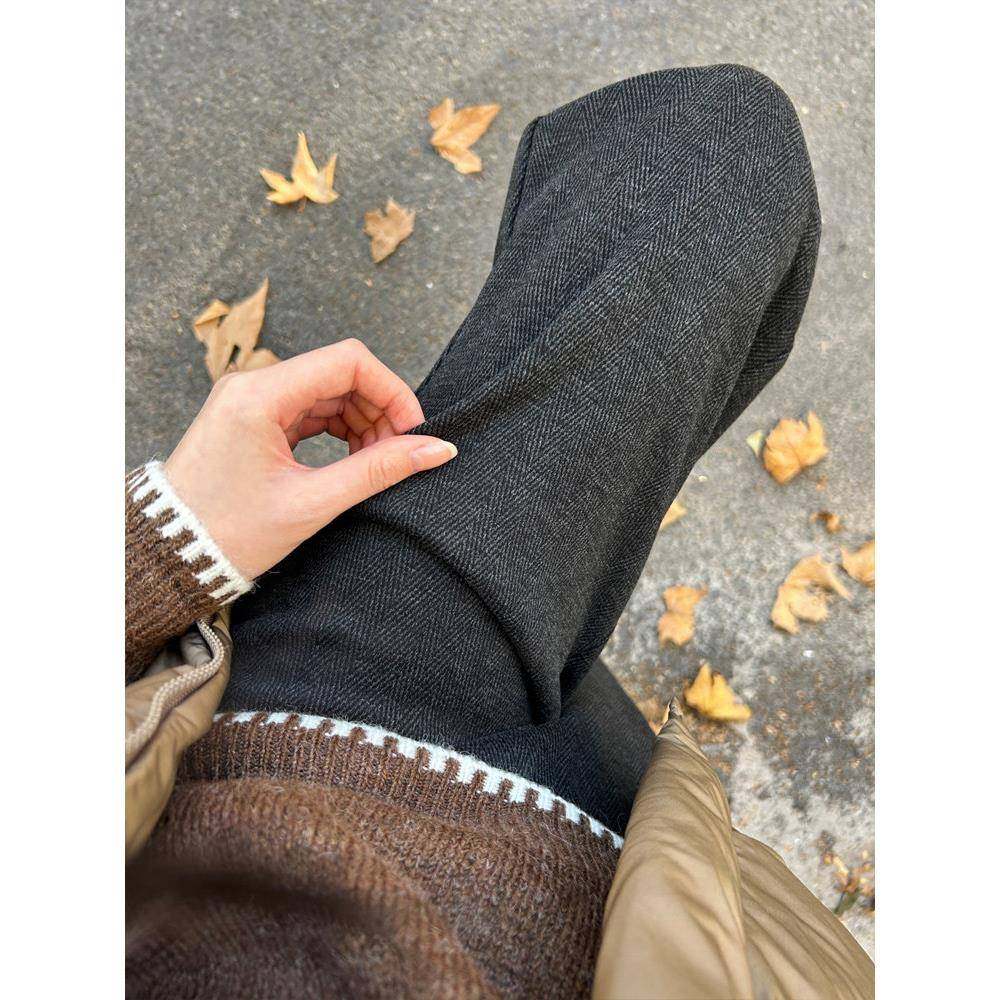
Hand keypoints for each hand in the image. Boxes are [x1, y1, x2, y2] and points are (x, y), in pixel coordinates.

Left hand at [164, 339, 455, 579]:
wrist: (172, 554)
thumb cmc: (229, 533)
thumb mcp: (312, 503)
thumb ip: (378, 471)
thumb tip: (435, 450)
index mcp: (260, 395)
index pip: (349, 361)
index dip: (392, 390)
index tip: (414, 430)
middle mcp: (253, 386)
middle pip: (341, 374)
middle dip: (380, 411)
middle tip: (400, 455)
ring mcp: (251, 400)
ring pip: (328, 392)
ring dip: (362, 423)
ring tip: (375, 464)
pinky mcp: (252, 417)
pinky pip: (309, 409)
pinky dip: (338, 431)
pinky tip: (352, 461)